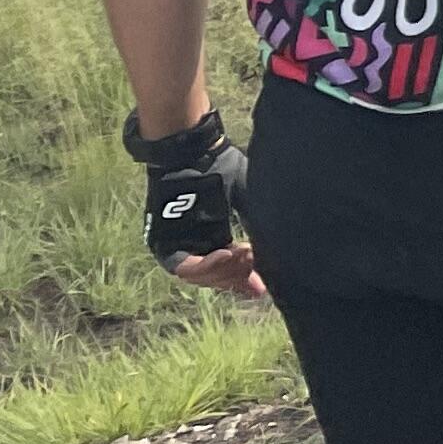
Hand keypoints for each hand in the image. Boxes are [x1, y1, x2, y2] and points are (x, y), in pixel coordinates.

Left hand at [128, 110, 260, 296]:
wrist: (193, 152)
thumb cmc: (222, 168)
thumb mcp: (249, 198)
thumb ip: (260, 225)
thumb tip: (280, 247)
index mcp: (213, 234)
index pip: (227, 270)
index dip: (243, 282)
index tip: (261, 291)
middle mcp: (193, 243)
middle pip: (215, 278)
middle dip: (238, 276)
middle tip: (256, 260)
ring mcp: (176, 244)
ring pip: (199, 277)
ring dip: (224, 271)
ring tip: (245, 253)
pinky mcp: (162, 242)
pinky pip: (181, 266)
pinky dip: (204, 266)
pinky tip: (225, 252)